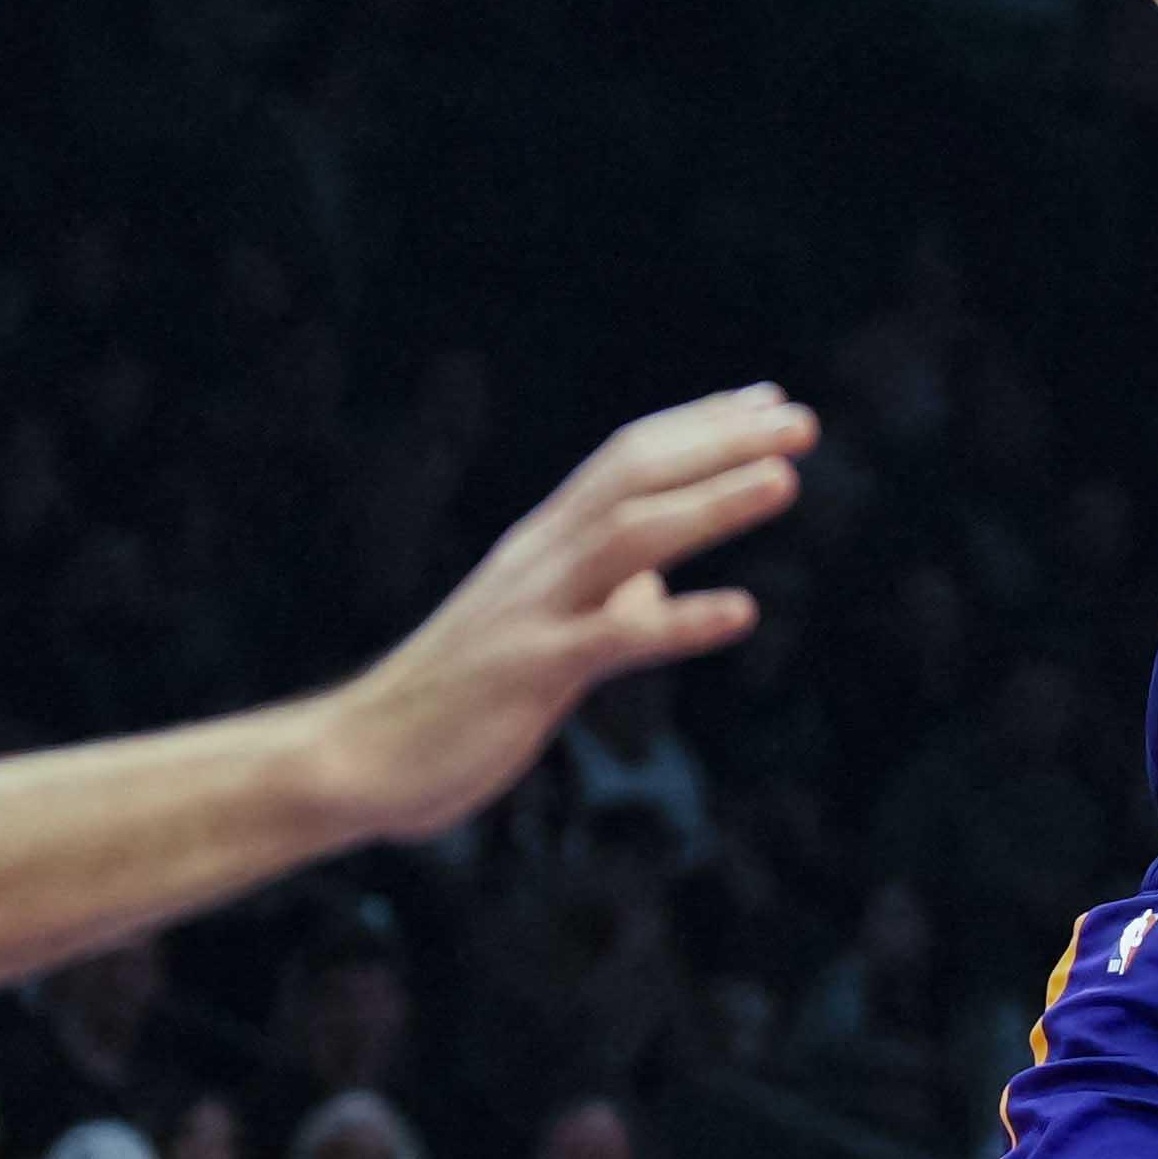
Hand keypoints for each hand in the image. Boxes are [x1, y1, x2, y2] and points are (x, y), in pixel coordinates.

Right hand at [315, 390, 811, 844]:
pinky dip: (680, 622)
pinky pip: (615, 640)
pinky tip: (741, 613)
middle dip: (721, 441)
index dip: (701, 426)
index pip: (627, 461)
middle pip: (635, 475)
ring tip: (785, 479)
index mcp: (540, 546)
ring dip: (711, 503)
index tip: (769, 400)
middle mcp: (538, 560)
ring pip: (629, 537)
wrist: (356, 759)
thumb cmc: (450, 702)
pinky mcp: (531, 673)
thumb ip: (595, 603)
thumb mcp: (535, 635)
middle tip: (801, 421)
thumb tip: (654, 588)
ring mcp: (533, 612)